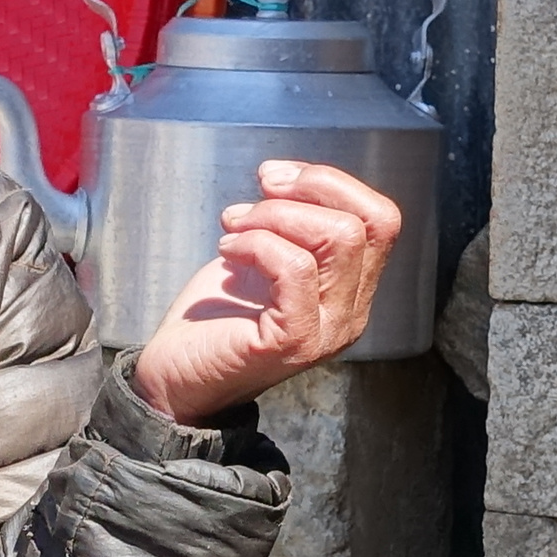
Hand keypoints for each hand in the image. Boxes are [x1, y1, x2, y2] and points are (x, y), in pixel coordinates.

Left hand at [128, 158, 404, 422]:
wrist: (176, 379)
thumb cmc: (215, 319)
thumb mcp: (263, 257)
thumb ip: (291, 225)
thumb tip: (287, 178)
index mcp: (350, 290)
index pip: (380, 219)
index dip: (331, 183)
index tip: (274, 179)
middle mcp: (351, 313)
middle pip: (368, 222)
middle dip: (306, 190)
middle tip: (252, 201)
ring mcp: (328, 330)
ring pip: (338, 239)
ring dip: (275, 216)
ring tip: (233, 227)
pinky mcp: (295, 341)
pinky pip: (295, 267)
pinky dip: (257, 243)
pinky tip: (226, 251)